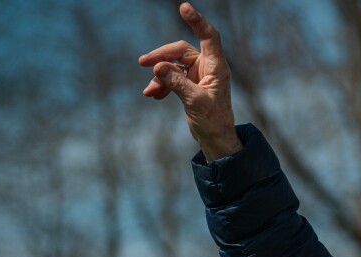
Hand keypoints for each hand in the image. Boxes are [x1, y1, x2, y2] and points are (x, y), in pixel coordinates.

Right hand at [138, 2, 241, 160]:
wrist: (215, 140)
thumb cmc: (212, 121)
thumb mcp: (194, 102)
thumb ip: (176, 83)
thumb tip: (157, 67)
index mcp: (216, 67)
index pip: (208, 37)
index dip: (197, 21)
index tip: (184, 7)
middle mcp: (208, 68)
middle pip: (181, 50)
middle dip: (162, 56)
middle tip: (143, 63)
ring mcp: (199, 76)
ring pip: (174, 65)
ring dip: (160, 74)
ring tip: (149, 90)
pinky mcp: (191, 85)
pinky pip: (172, 77)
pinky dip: (162, 84)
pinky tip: (153, 95)